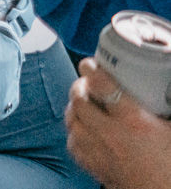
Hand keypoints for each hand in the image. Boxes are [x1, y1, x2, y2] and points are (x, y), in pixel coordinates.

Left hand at [65, 57, 170, 188]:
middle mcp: (111, 135)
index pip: (103, 86)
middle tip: (87, 81)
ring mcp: (100, 152)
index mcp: (134, 122)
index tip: (90, 63)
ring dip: (75, 108)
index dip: (93, 70)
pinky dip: (75, 132)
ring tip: (83, 101)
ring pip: (72, 120)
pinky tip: (83, 128)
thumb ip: (166, 106)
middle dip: (80, 86)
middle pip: (79, 100)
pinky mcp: (95, 168)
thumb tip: (169, 87)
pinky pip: (73, 144)